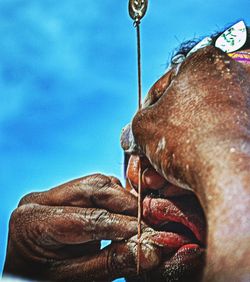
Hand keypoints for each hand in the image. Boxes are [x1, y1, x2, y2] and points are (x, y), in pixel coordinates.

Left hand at [3, 174, 160, 280]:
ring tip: (139, 223)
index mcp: (32, 223)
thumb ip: (111, 262)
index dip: (125, 226)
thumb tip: (151, 249)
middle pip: (94, 188)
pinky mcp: (63, 194)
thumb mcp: (75, 278)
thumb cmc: (45, 279)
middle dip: (127, 205)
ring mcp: (51, 194)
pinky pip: (96, 188)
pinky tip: (124, 216)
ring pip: (98, 183)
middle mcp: (40, 200)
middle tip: (149, 226)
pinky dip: (115, 200)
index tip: (152, 236)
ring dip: (123, 201)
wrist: (29, 274)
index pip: (89, 219)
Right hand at [127, 46, 249, 280]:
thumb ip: (137, 124)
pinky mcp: (249, 129)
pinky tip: (186, 176)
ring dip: (173, 153)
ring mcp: (241, 100)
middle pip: (178, 111)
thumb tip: (130, 133)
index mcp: (200, 60)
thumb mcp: (149, 128)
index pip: (161, 87)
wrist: (238, 176)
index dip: (145, 114)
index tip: (139, 137)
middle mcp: (225, 75)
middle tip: (148, 162)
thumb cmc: (192, 142)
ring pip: (193, 130)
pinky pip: (212, 144)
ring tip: (164, 176)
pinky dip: (196, 159)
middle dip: (159, 139)